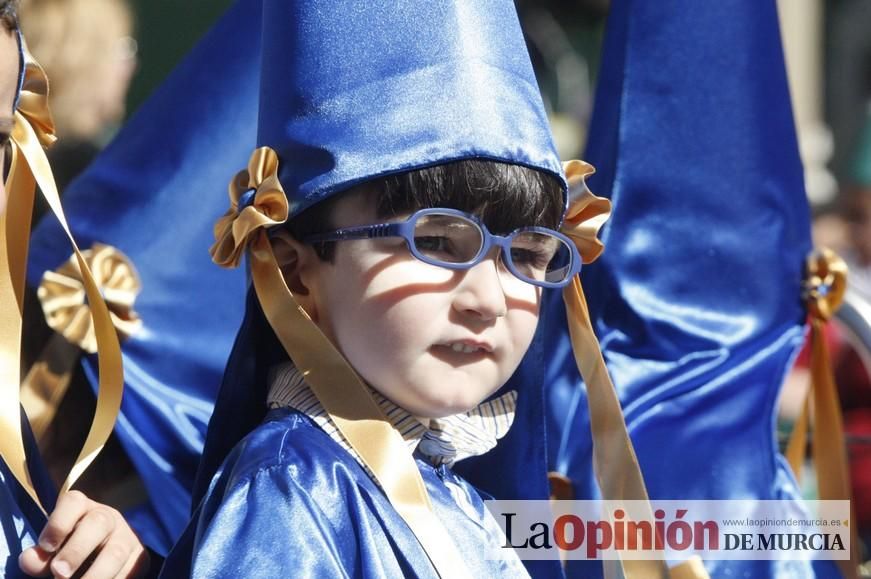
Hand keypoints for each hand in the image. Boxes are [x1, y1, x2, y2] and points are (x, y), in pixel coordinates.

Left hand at [18, 490, 149, 577]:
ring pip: (116, 552)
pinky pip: (128, 572)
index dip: (58, 523)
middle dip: (76, 551)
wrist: (107, 554)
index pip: (73, 502)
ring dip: (95, 575)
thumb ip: (39, 557)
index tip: (46, 547)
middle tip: (59, 573)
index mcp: (83, 509)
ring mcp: (127, 537)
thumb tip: (29, 560)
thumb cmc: (71, 550)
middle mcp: (108, 518)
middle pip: (98, 523)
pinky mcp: (140, 558)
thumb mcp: (54, 550)